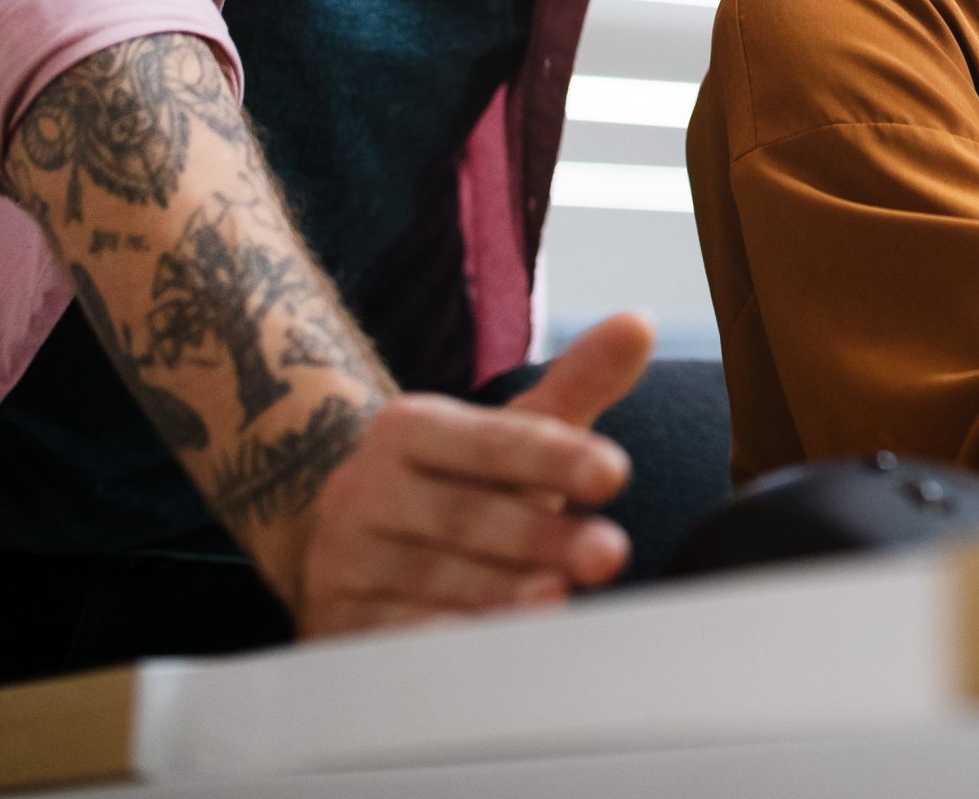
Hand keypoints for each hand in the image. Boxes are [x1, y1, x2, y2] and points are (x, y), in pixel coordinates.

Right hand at [285, 313, 655, 637]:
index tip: (616, 471)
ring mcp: (346, 560)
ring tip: (560, 600)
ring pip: (431, 581)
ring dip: (500, 595)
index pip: (489, 440)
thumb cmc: (457, 482)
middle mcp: (366, 488)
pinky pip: (395, 640)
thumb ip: (576, 382)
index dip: (552, 456)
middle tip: (609, 552)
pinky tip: (496, 654)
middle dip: (540, 535)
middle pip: (464, 516)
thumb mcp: (511, 431)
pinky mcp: (338, 624)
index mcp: (407, 428)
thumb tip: (641, 325)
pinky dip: (447, 646)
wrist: (345, 540)